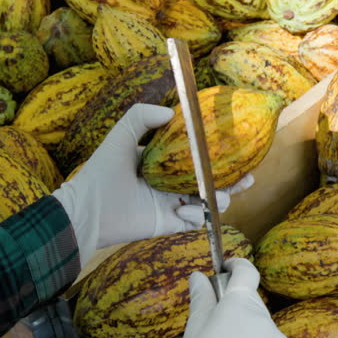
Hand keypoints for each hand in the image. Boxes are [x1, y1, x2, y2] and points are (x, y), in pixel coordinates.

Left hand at [52, 104, 253, 265]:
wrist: (89, 211)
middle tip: (248, 178)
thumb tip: (172, 112)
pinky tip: (184, 210)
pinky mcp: (172, 224)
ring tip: (213, 196)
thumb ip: (141, 117)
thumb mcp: (120, 137)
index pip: (198, 158)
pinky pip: (197, 222)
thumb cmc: (101, 173)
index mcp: (165, 164)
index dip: (219, 156)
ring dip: (218, 199)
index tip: (237, 151)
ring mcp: (174, 206)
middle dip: (234, 182)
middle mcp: (173, 185)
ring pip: (210, 203)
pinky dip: (198, 216)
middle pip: (213, 182)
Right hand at [180, 258, 297, 337]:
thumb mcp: (193, 334)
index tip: (226, 268)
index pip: (246, 271)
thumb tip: (198, 275)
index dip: (236, 265)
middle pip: (251, 306)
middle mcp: (267, 318)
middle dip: (235, 312)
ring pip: (262, 332)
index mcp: (241, 305)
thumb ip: (200, 301)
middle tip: (214, 334)